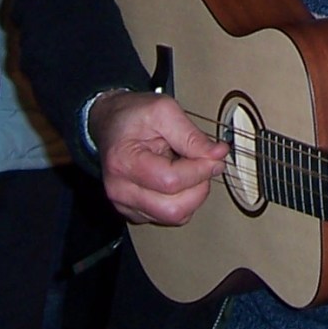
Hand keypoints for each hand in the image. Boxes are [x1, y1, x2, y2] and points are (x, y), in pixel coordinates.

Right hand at [90, 91, 226, 226]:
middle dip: (199, 187)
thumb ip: (191, 135)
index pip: (170, 182)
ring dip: (192, 195)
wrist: (110, 123)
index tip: (215, 156)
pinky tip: (178, 178)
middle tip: (204, 164)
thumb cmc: (132, 116)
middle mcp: (121, 190)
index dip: (200, 170)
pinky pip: (169, 217)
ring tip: (188, 169)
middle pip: (173, 209)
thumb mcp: (164, 111)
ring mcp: (126, 204)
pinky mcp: (135, 212)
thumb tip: (217, 155)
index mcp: (124, 162)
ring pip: (174, 217)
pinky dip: (182, 200)